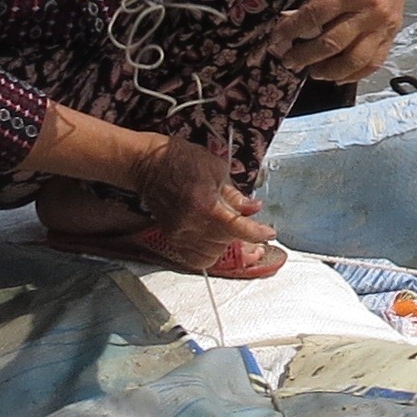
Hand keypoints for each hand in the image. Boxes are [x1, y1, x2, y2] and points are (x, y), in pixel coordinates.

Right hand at [127, 134, 274, 256]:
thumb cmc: (182, 159)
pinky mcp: (171, 237)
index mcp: (204, 204)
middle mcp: (190, 223)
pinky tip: (214, 240)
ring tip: (230, 230)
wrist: (147, 164)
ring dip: (226, 244)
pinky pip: (195, 257)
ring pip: (212, 253)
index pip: (237, 227)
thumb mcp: (216, 169)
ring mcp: (179, 233)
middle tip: (251, 227)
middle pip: (226, 242)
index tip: (269, 233)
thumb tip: (253, 209)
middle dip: (243, 236)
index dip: (257, 233)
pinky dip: (209, 252)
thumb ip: (235, 194)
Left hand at [271, 0, 416, 82]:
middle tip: (288, 61)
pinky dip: (355, 74)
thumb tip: (294, 22)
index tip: (275, 39)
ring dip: (329, 71)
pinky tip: (338, 77)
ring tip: (312, 72)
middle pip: (331, 44)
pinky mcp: (394, 32)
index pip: (314, 17)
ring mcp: (384, 25)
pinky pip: (375, 61)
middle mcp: (370, 11)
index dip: (290, 31)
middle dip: (304, 56)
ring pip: (354, 60)